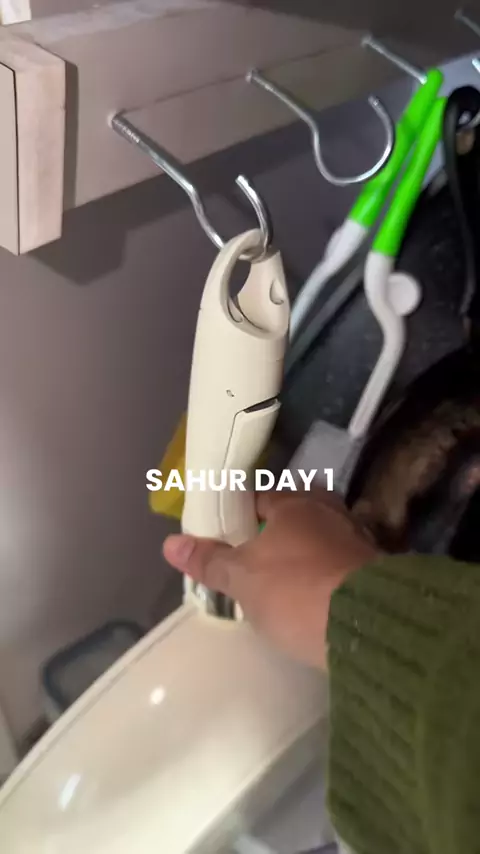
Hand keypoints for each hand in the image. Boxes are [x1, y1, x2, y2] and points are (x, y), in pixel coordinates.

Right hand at [163, 490, 379, 669]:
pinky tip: (313, 594)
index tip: (224, 537)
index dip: (237, 515)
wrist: (369, 627)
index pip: (259, 497)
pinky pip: (338, 563)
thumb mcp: (243, 580)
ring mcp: (357, 539)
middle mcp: (330, 511)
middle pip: (293, 516)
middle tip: (251, 560)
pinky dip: (324, 573)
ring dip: (302, 554)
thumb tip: (171, 543)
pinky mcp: (375, 569)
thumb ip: (210, 561)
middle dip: (274, 534)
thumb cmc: (296, 592)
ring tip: (279, 581)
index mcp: (296, 503)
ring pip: (319, 539)